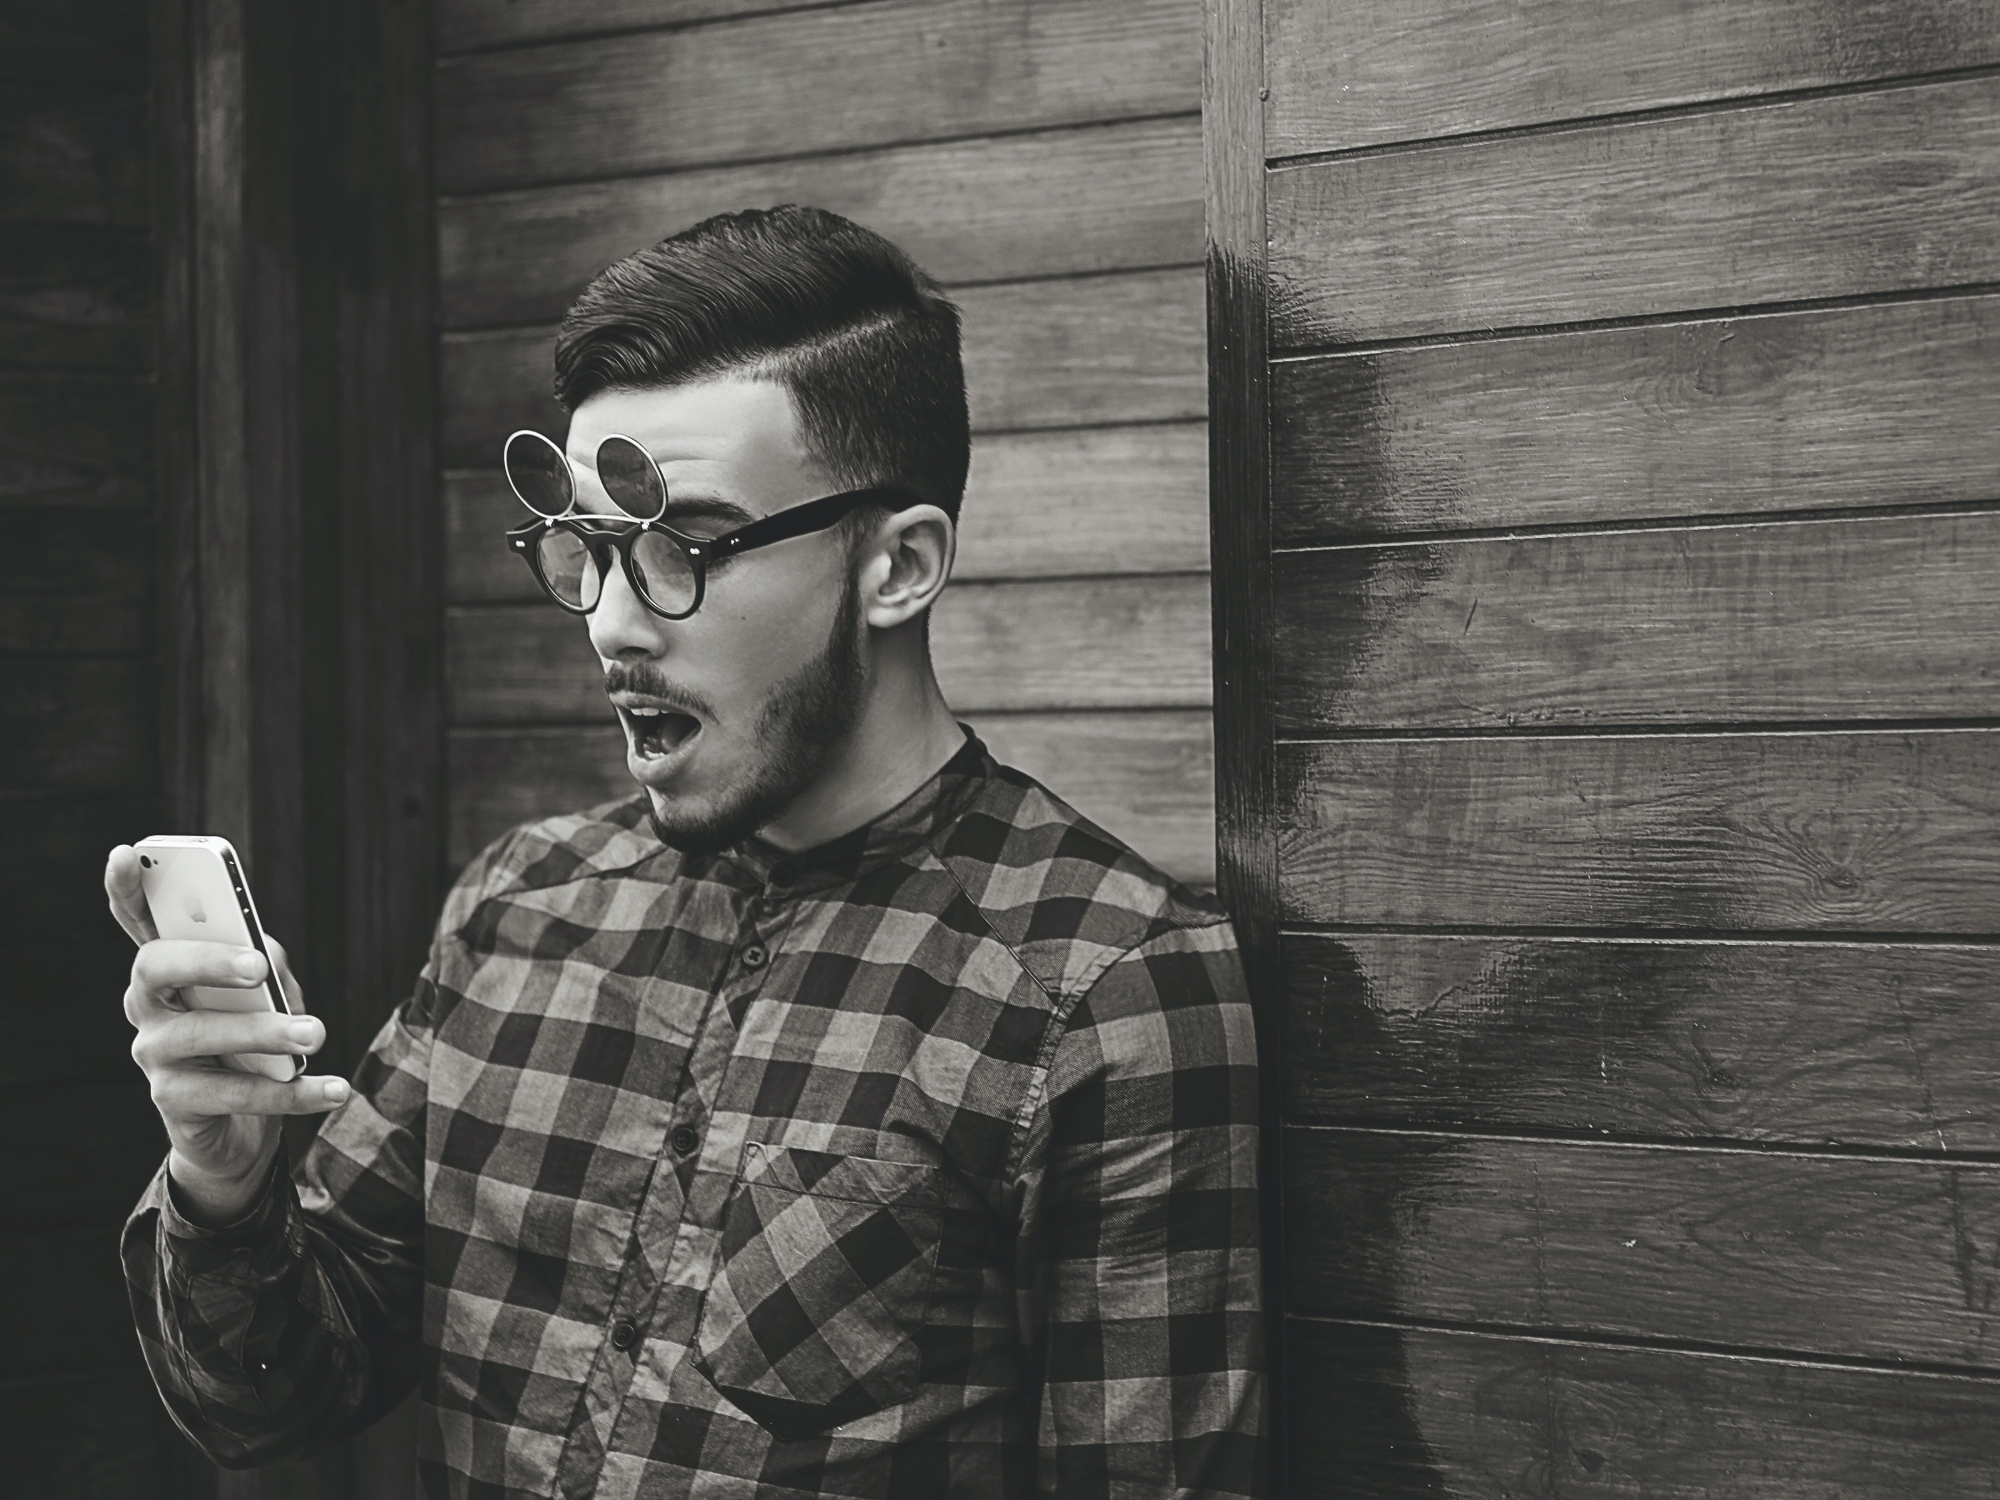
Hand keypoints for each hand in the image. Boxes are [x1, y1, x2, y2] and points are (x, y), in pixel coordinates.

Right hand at [107, 844, 349, 1224]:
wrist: (241, 1127)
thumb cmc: (253, 1042)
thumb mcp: (266, 995)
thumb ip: (266, 964)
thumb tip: (264, 955)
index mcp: (170, 967)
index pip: (137, 921)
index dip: (125, 888)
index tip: (124, 852)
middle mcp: (148, 1005)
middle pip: (156, 968)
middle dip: (207, 960)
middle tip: (258, 967)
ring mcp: (153, 1054)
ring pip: (200, 1034)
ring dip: (264, 1032)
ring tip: (316, 1033)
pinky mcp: (174, 1101)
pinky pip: (233, 1093)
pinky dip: (291, 1093)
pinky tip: (333, 1087)